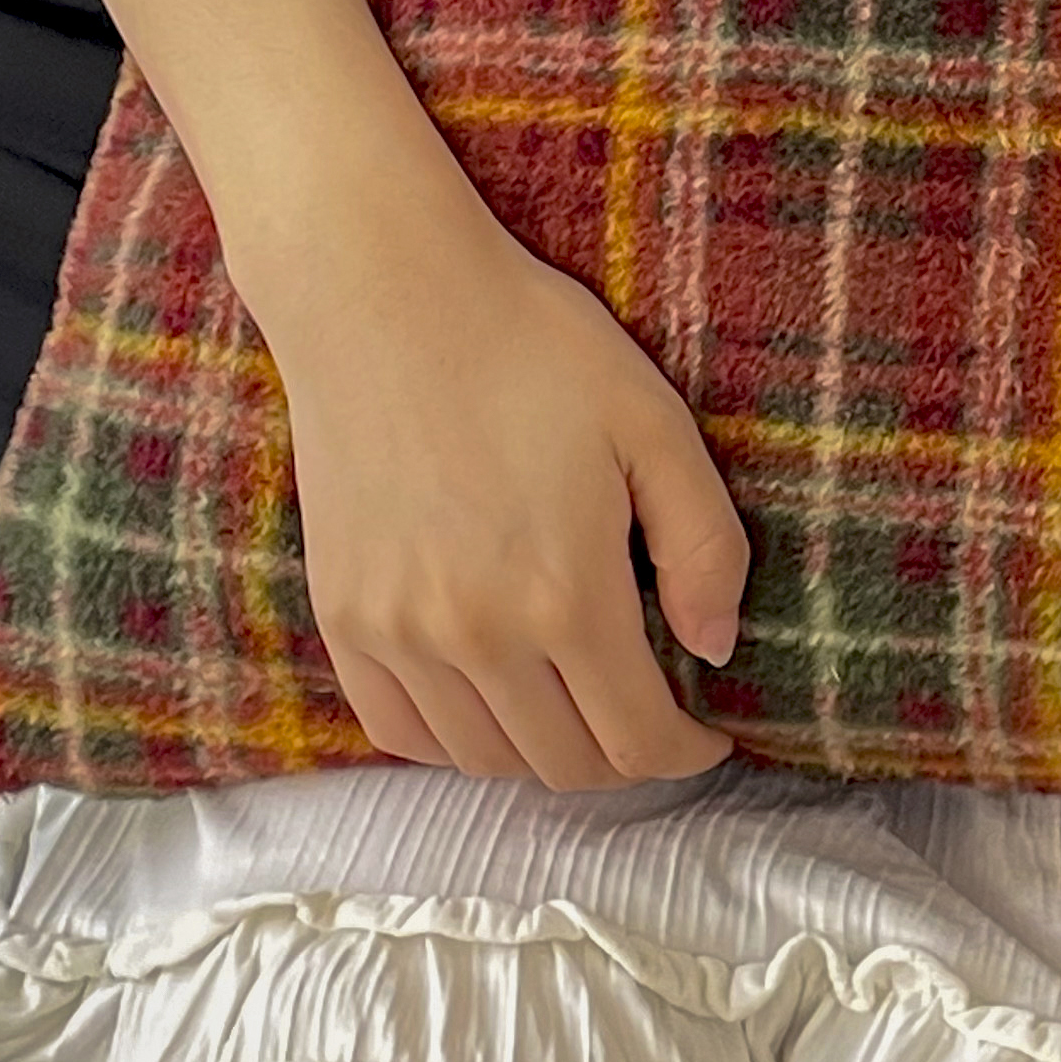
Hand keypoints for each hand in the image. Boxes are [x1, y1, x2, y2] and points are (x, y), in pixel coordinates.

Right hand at [238, 177, 748, 792]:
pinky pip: (401, 732)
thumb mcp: (653, 423)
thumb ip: (704, 544)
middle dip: (624, 755)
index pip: (638, 741)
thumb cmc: (531, 345)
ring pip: (484, 760)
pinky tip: (492, 696)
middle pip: (565, 766)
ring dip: (545, 751)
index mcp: (566, 595)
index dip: (686, 754)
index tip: (707, 732)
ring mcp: (398, 634)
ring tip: (577, 700)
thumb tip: (716, 648)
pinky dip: (455, 739)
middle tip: (648, 711)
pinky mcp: (343, 617)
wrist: (383, 295)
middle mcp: (477, 636)